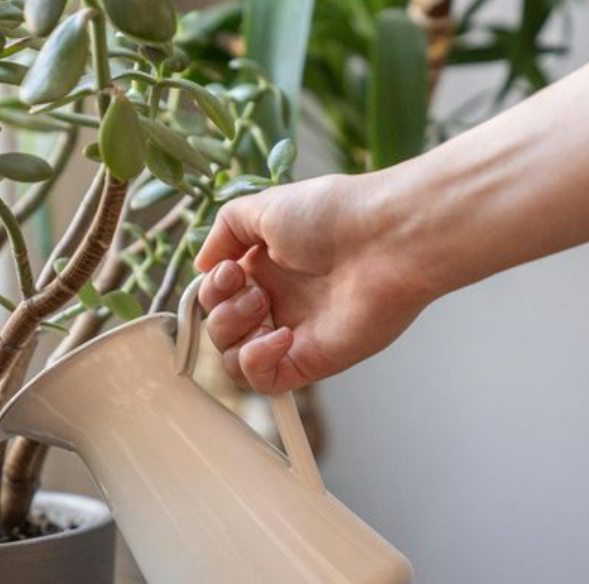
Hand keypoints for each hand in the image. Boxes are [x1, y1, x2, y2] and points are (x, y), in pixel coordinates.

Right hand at [194, 173, 435, 392]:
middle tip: (252, 287)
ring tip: (264, 306)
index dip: (211, 288)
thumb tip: (203, 264)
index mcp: (265, 266)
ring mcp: (293, 333)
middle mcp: (277, 301)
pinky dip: (255, 362)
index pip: (216, 294)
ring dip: (232, 333)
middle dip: (221, 308)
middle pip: (218, 327)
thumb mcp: (263, 206)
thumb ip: (224, 230)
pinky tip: (279, 336)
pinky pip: (262, 382)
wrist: (386, 239)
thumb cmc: (335, 215)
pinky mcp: (310, 361)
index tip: (229, 270)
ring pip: (232, 358)